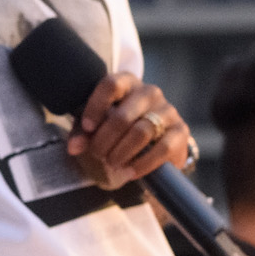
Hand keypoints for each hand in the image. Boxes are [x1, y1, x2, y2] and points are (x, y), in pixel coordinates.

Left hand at [66, 71, 190, 190]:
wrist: (155, 147)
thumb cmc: (121, 131)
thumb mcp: (99, 127)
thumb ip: (84, 134)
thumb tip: (73, 146)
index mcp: (128, 83)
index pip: (111, 85)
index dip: (96, 106)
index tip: (87, 127)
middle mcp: (150, 92)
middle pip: (123, 115)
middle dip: (106, 139)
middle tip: (97, 154)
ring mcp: (168, 110)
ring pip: (142, 132)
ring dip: (122, 151)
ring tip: (112, 163)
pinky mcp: (181, 131)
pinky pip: (163, 148)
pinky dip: (143, 163)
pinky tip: (130, 172)